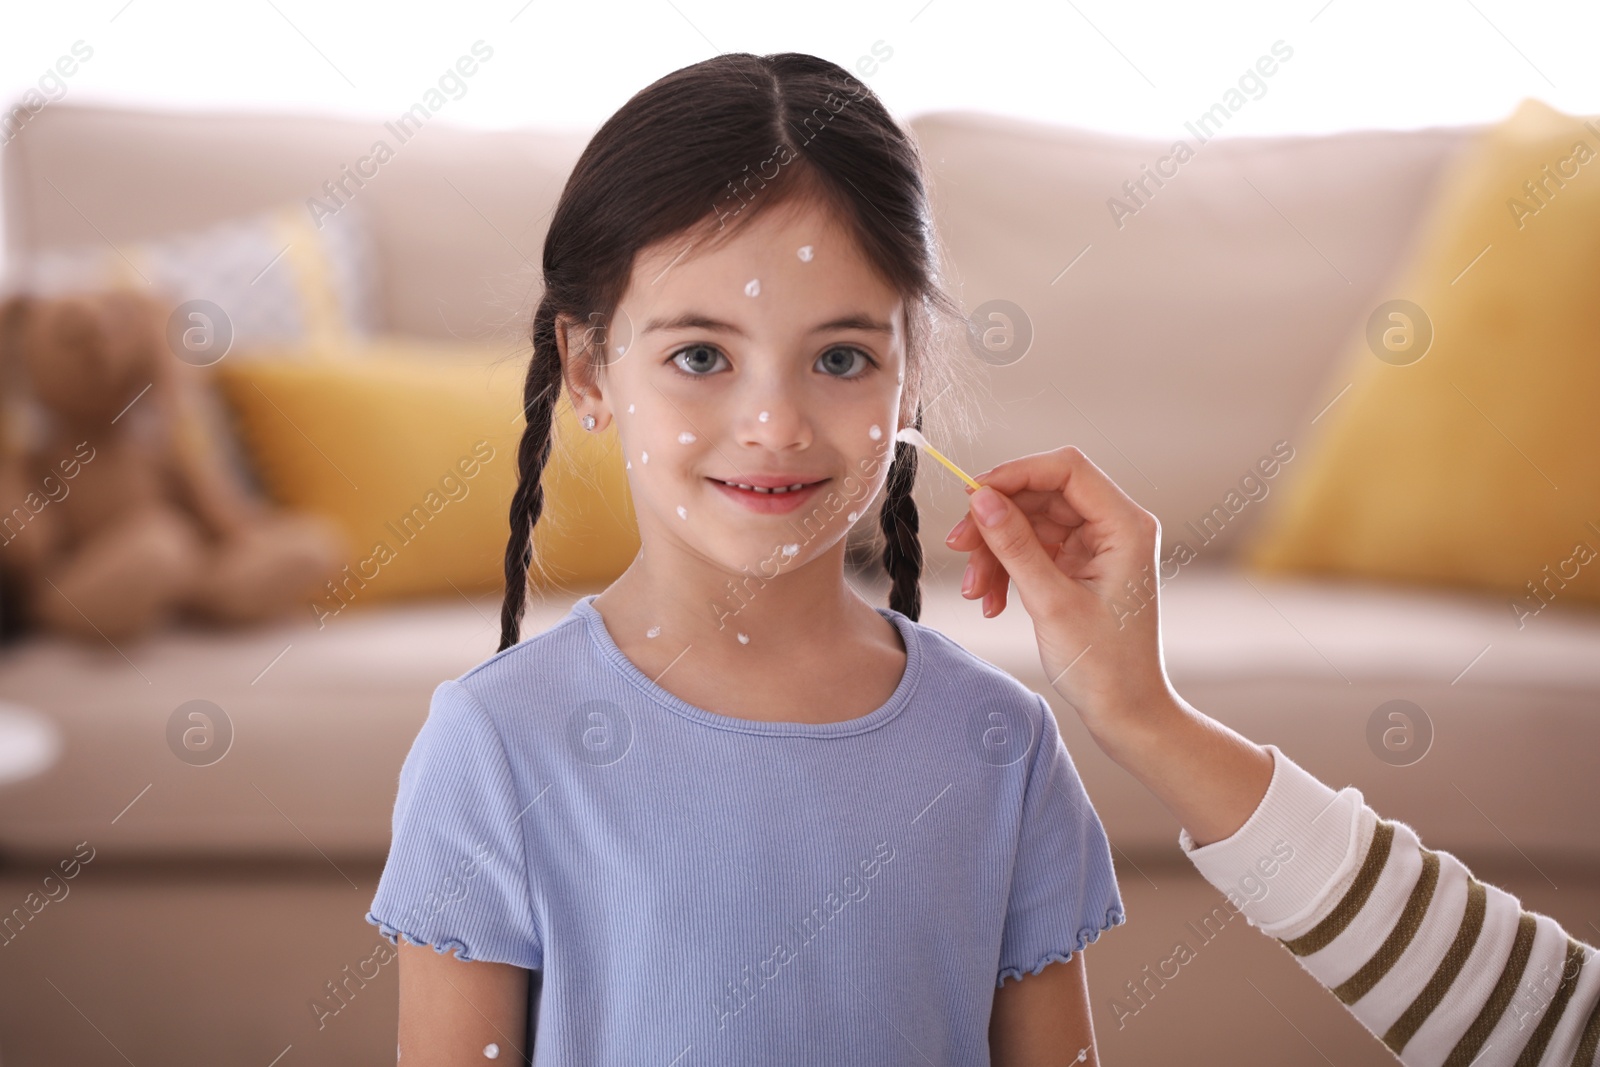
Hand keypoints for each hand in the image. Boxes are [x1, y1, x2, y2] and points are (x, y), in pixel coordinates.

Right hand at [945, 446, 1272, 843]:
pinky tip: (991, 601)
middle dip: (996, 521)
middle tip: (959, 548)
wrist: (1126, 712)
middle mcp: (1114, 527)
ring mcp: (1096, 545)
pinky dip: (1006, 570)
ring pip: (1029, 523)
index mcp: (1125, 526)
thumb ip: (1014, 545)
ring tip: (977, 593)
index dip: (1015, 474)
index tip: (973, 496)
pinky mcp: (1079, 565)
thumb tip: (981, 498)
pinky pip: (1032, 549)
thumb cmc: (1104, 665)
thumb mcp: (1051, 602)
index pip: (1066, 469)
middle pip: (1041, 495)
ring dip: (995, 552)